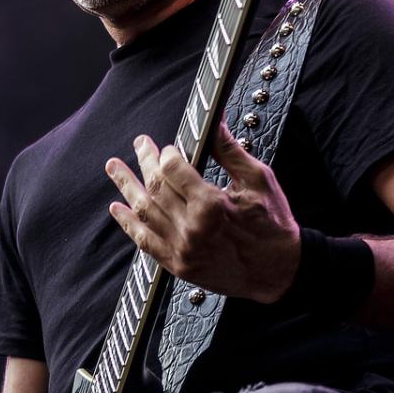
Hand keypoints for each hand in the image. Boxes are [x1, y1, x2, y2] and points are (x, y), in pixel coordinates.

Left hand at [105, 122, 300, 302]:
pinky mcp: (178, 265)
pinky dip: (128, 223)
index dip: (167, 154)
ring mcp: (181, 249)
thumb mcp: (258, 180)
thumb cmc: (273, 224)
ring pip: (144, 212)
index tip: (168, 146)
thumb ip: (229, 151)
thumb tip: (213, 121)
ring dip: (126, 186)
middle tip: (140, 143)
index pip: (174, 170)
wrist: (279, 271)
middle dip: (145, 161)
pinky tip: (118, 207)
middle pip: (156, 187)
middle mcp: (192, 227)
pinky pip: (144, 241)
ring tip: (114, 167)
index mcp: (212, 204)